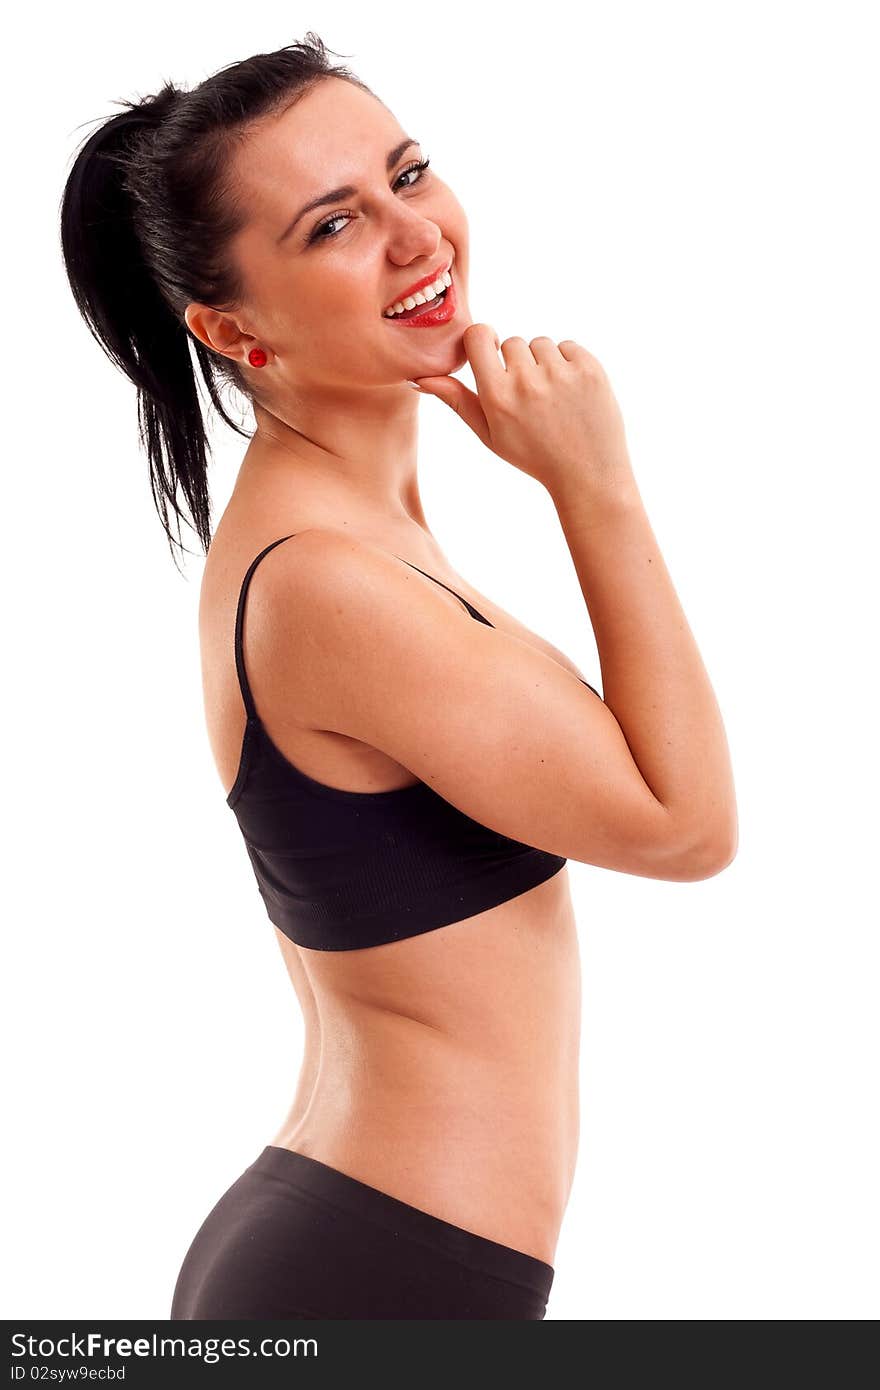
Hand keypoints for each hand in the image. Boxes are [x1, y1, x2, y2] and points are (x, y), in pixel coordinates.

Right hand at [412, 324, 635, 496]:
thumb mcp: (490, 435)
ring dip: (544, 363)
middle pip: (512, 342)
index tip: (492, 355)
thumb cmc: (533, 455)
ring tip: (552, 397)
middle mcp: (527, 382)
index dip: (483, 341)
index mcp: (498, 397)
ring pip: (541, 343)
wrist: (587, 473)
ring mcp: (561, 374)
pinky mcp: (589, 369)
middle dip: (518, 362)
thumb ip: (458, 401)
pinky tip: (571, 393)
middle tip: (529, 397)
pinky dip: (569, 364)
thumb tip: (422, 377)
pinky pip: (568, 346)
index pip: (478, 336)